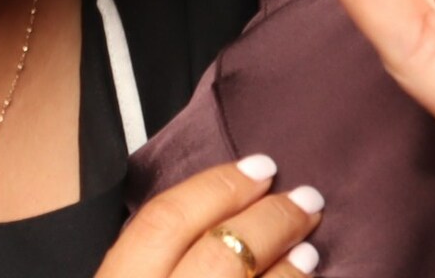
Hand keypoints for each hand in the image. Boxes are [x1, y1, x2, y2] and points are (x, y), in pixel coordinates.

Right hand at [97, 157, 324, 276]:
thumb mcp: (124, 276)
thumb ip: (149, 256)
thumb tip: (215, 213)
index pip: (165, 221)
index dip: (217, 187)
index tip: (261, 167)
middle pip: (218, 256)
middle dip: (268, 222)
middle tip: (306, 199)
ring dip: (288, 269)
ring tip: (310, 246)